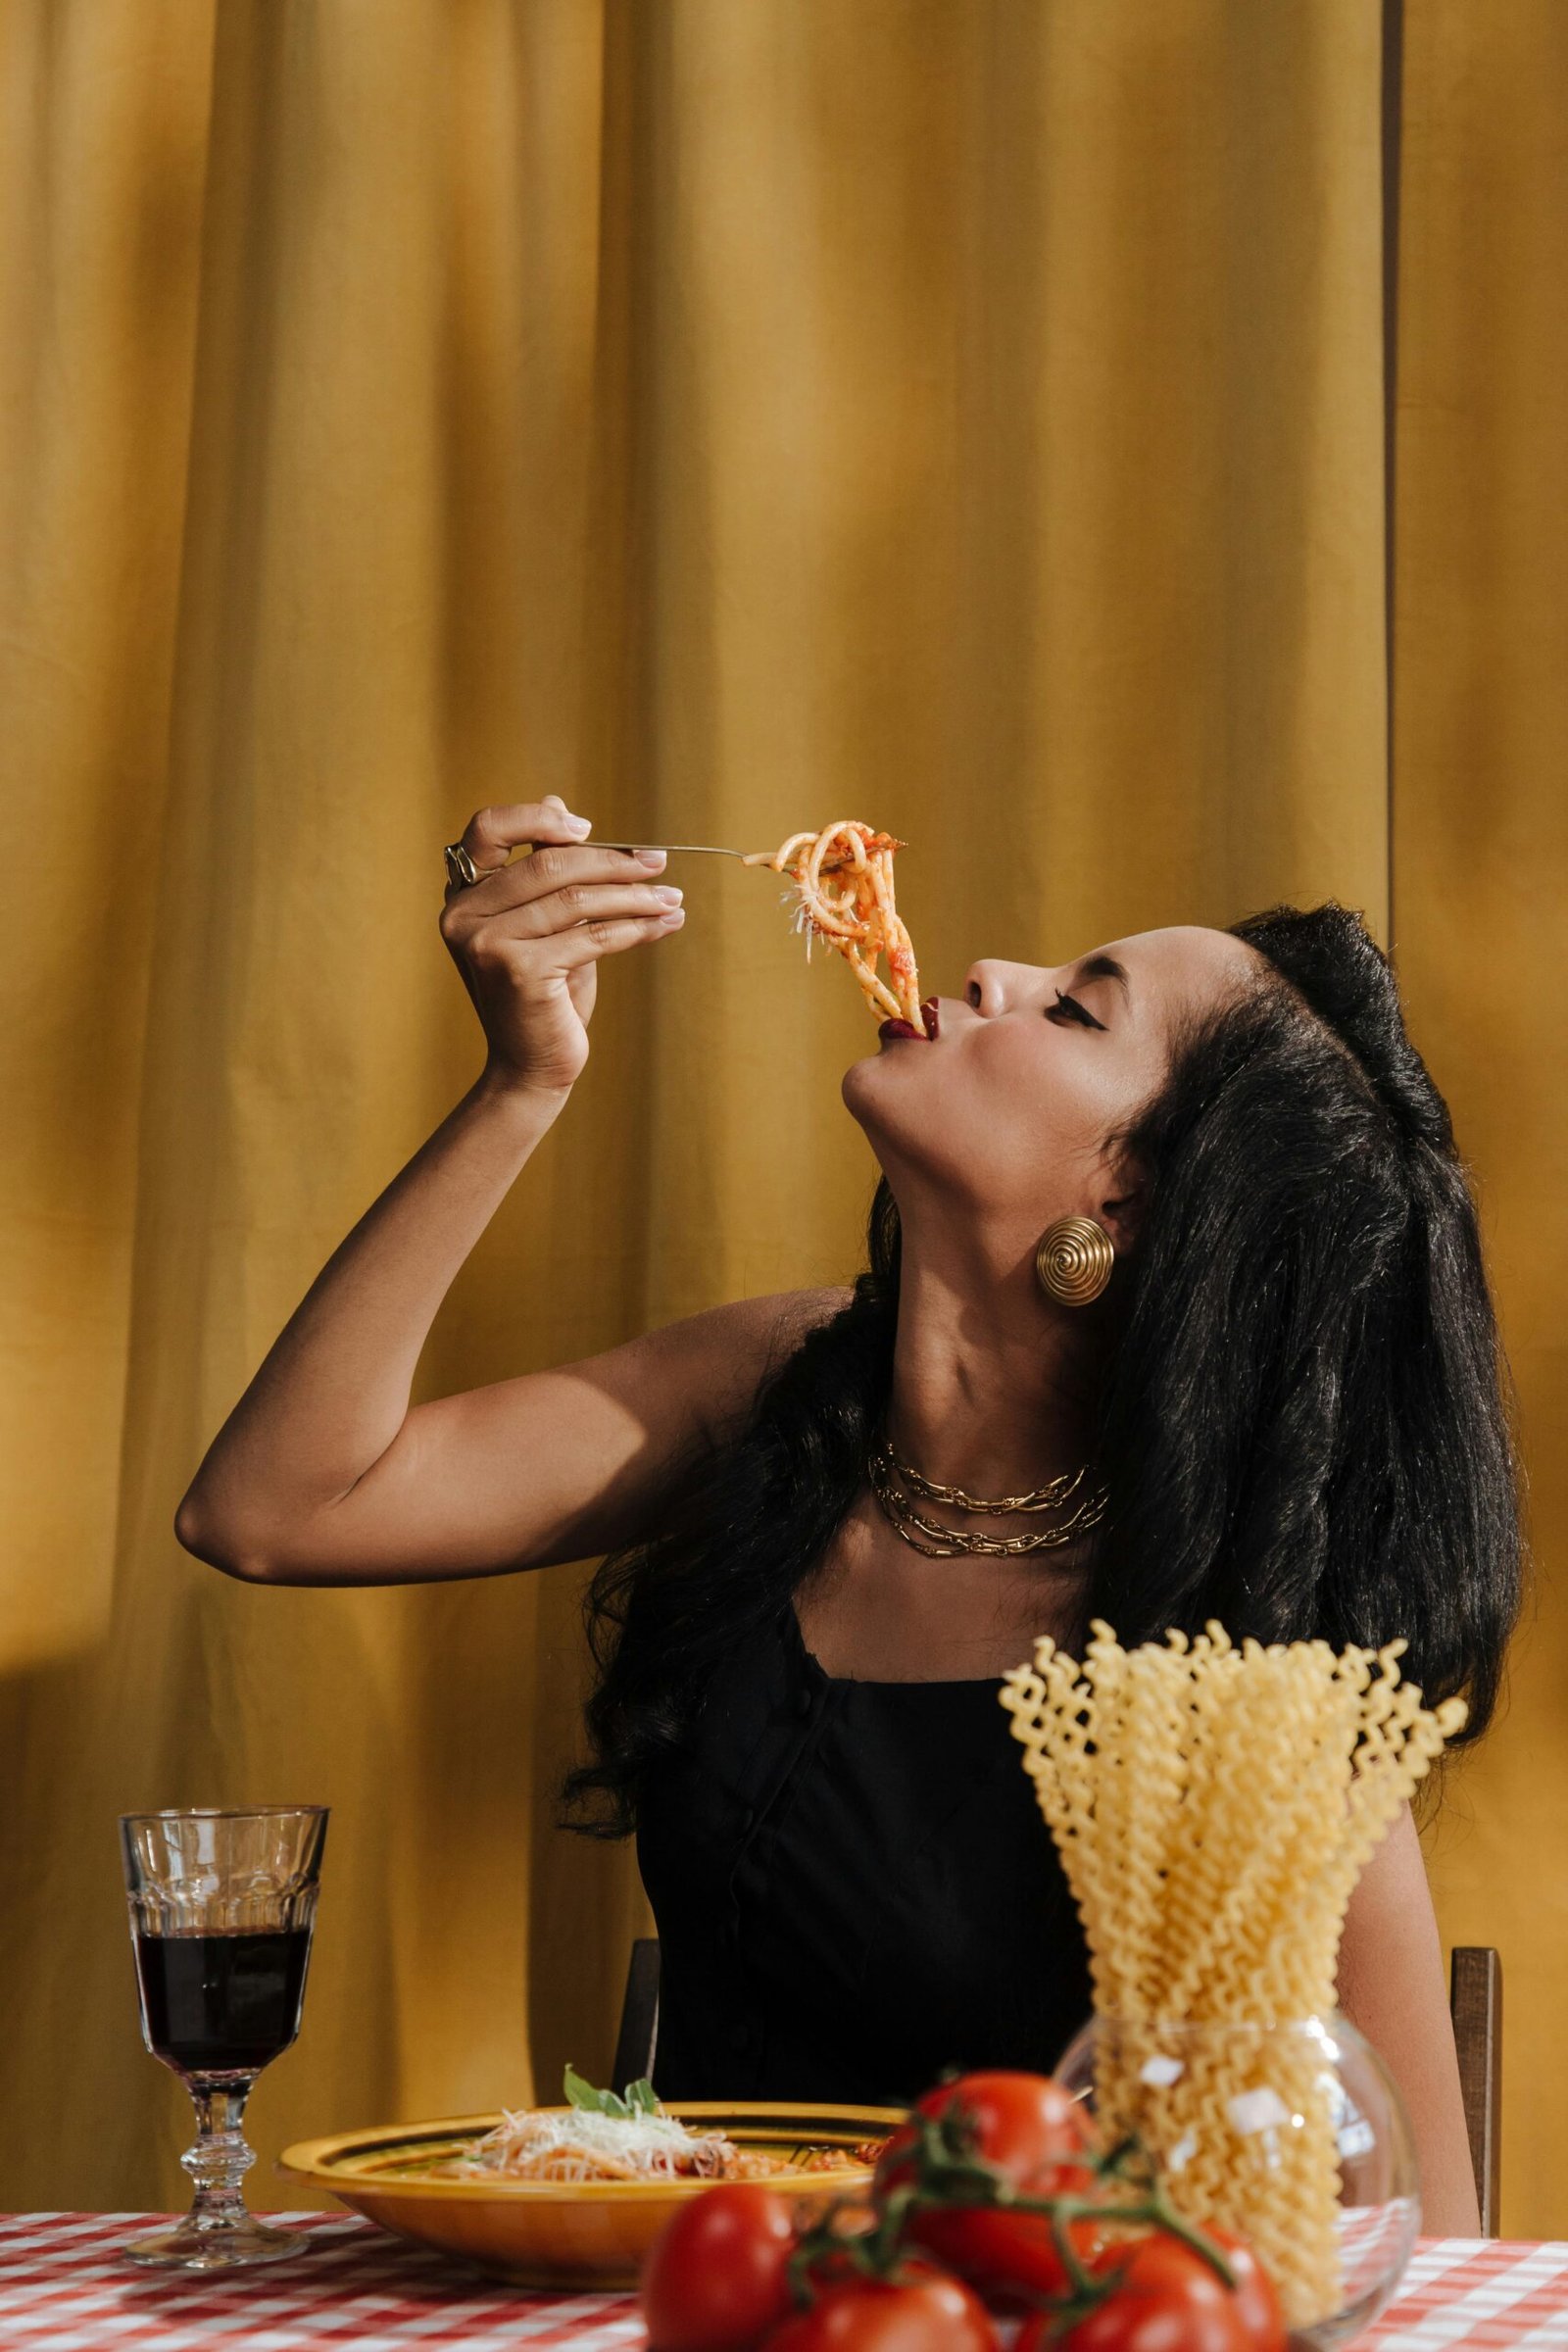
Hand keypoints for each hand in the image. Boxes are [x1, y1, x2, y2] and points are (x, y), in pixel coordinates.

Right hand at [440, 797, 683, 1094]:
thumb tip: (558, 802)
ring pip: (577, 901)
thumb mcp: (543, 924)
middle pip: (548, 866)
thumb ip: (546, 870)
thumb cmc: (543, 993)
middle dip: (612, 862)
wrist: (532, 1067)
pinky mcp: (519, 971)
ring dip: (635, 897)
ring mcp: (487, 944)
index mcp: (463, 896)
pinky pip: (592, 936)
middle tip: (659, 863)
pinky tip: (664, 926)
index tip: (589, 830)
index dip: (539, 818)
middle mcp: (464, 916)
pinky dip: (636, 928)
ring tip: (673, 899)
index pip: (490, 828)